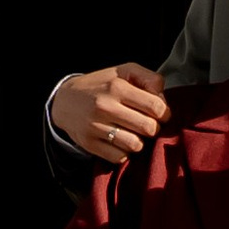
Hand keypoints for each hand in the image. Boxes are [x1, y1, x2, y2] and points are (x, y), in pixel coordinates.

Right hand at [53, 62, 169, 165]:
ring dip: (139, 141)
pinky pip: (119, 157)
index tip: (159, 113)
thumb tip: (163, 99)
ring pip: (135, 145)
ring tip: (133, 133)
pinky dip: (124, 152)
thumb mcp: (124, 71)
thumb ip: (149, 78)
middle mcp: (105, 106)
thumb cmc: (102, 85)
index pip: (156, 107)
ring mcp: (95, 126)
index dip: (164, 112)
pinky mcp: (89, 143)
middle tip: (146, 124)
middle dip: (153, 128)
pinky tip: (120, 141)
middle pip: (149, 128)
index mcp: (117, 87)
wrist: (64, 100)